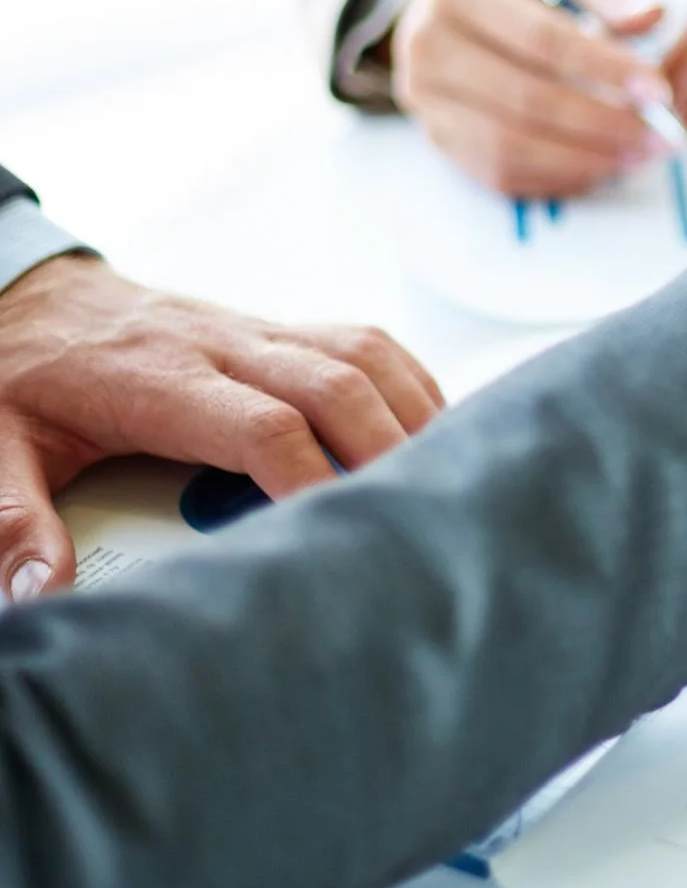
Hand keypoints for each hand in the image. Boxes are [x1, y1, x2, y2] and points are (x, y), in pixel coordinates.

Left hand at [0, 255, 443, 602]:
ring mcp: (255, 330)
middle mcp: (221, 345)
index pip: (261, 424)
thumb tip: (41, 593)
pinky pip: (363, 341)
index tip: (330, 536)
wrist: (22, 294)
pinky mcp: (275, 328)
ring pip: (361, 353)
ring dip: (411, 410)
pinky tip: (426, 427)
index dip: (307, 477)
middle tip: (415, 516)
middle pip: (335, 383)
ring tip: (442, 474)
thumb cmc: (16, 375)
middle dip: (387, 448)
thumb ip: (12, 520)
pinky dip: (408, 382)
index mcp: (158, 378)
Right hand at [393, 0, 670, 197]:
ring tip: (636, 157)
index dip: (605, 69)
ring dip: (583, 159)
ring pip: (510, 145)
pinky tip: (599, 170)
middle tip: (659, 136)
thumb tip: (654, 15)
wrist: (436, 9)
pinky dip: (555, 178)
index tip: (659, 90)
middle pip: (528, 99)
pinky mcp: (439, 138)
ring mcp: (428, 100)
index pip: (543, 40)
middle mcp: (432, 48)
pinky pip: (499, 172)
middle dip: (603, 124)